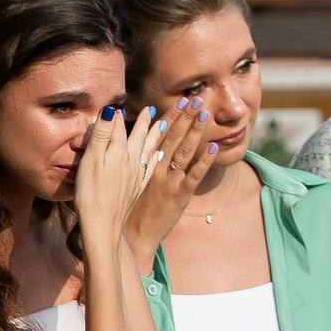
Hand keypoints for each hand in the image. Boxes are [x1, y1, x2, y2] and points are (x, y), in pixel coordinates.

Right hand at [73, 103, 168, 249]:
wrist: (103, 226)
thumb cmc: (92, 194)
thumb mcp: (92, 161)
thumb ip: (102, 135)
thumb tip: (112, 110)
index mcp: (121, 153)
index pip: (125, 129)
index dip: (128, 116)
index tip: (136, 104)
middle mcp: (134, 162)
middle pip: (143, 136)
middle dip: (151, 121)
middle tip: (159, 108)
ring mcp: (138, 176)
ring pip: (152, 149)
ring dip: (158, 135)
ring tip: (165, 124)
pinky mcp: (138, 189)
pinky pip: (153, 167)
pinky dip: (157, 157)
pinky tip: (160, 155)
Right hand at [122, 98, 211, 268]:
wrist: (129, 235)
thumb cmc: (116, 204)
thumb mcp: (116, 175)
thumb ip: (123, 152)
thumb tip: (125, 133)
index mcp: (140, 162)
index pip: (156, 133)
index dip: (168, 115)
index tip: (180, 98)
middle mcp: (155, 168)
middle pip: (172, 137)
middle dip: (185, 115)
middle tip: (197, 96)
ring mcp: (168, 182)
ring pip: (184, 151)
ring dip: (195, 130)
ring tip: (205, 111)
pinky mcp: (179, 196)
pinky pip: (194, 175)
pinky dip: (205, 160)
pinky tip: (215, 146)